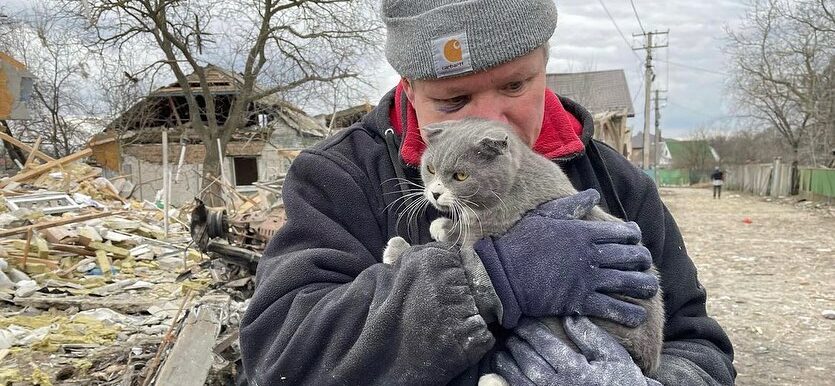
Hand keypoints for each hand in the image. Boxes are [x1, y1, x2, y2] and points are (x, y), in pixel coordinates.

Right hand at [473, 189, 657, 327]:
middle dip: (643, 260)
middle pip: (631, 257)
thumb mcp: (545, 215)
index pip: (623, 233)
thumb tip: (594, 193)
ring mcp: (587, 279)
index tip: (636, 239)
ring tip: (650, 288)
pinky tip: (638, 315)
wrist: (503, 274)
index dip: (635, 236)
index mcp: (584, 232)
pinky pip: (613, 308)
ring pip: (628, 282)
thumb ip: (572, 205)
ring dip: (644, 286)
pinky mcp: (580, 301)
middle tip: (645, 264)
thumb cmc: (521, 242)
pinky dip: (629, 313)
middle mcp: (591, 255)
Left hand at [493, 317, 661, 385]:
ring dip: (507, 366)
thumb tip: (569, 317)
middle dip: (516, 346)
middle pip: (529, 362)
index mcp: (576, 370)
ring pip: (521, 381)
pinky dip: (510, 384)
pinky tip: (503, 377)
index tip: (522, 322)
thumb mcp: (614, 356)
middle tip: (509, 334)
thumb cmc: (623, 381)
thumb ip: (591, 337)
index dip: (530, 332)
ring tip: (500, 354)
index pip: (545, 345)